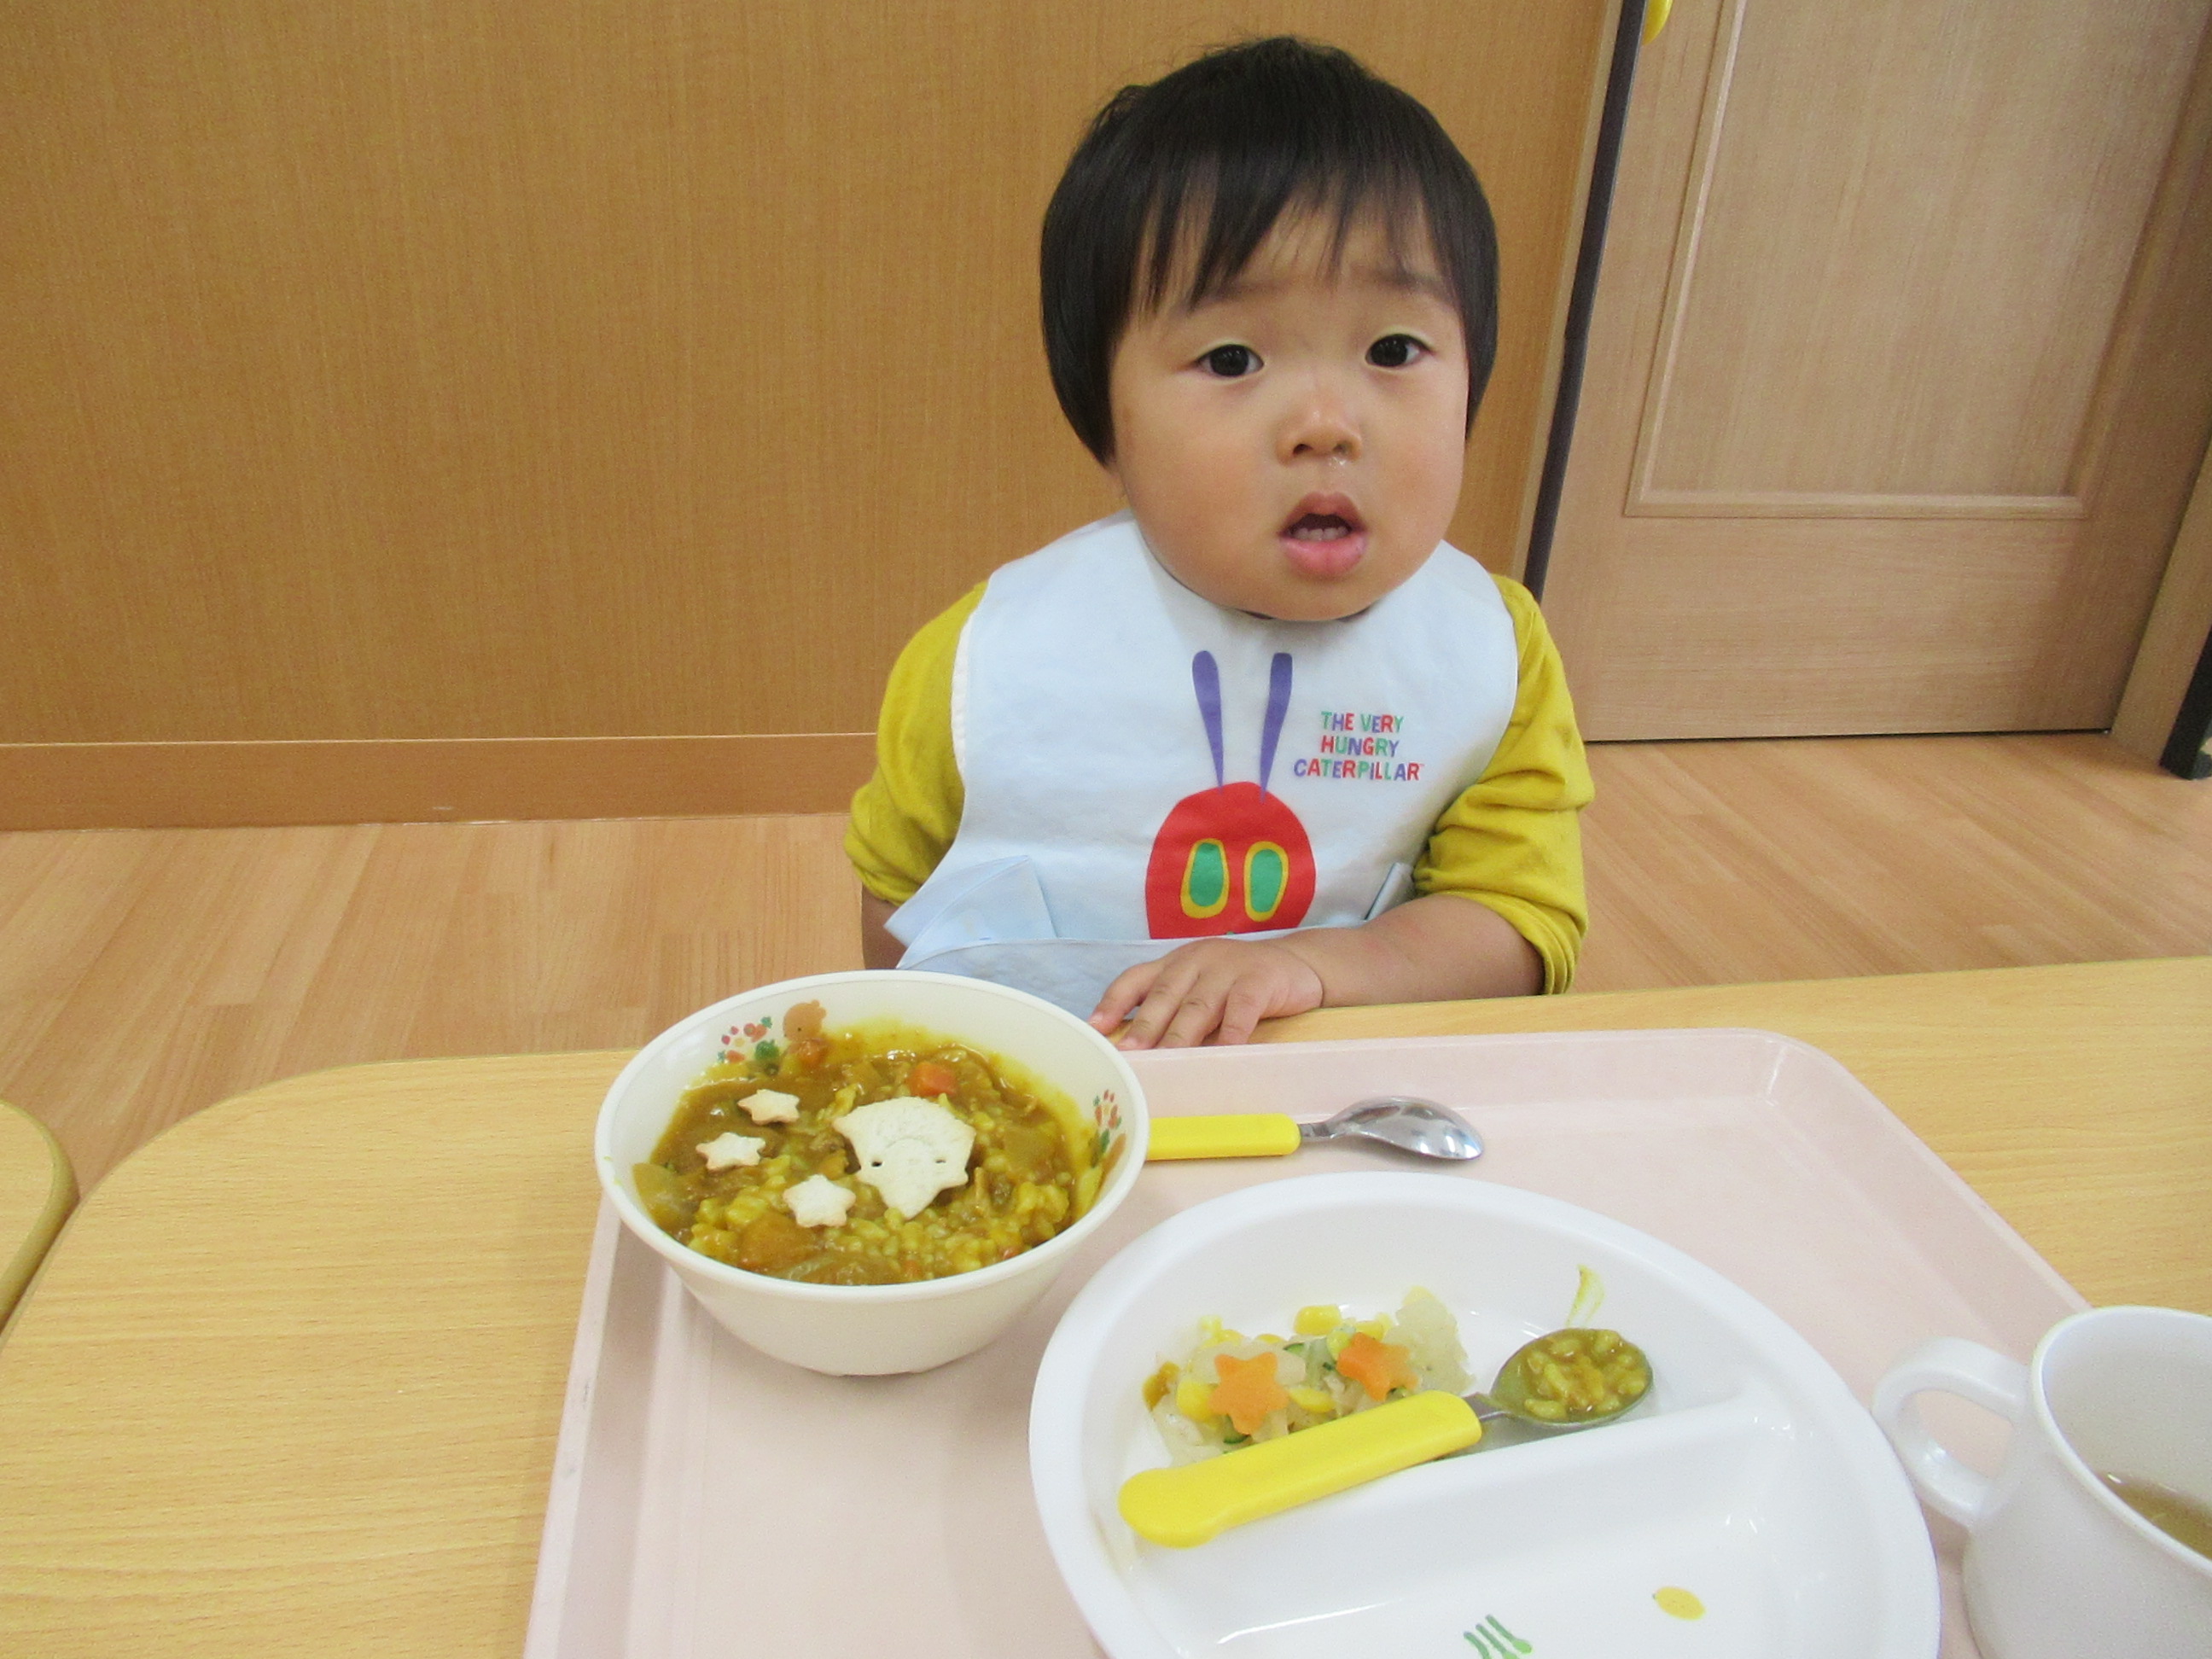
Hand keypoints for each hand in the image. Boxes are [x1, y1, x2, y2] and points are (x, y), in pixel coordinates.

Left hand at [1090, 938, 1325, 1048]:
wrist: (1298, 964)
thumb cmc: (1239, 984)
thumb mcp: (1200, 987)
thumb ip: (1171, 1008)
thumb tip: (1132, 1049)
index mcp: (1175, 963)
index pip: (1135, 979)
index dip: (1112, 1003)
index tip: (1093, 1029)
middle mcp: (1195, 961)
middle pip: (1164, 995)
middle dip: (1143, 1027)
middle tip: (1126, 1054)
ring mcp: (1228, 968)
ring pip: (1197, 1004)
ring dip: (1179, 1035)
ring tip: (1165, 1061)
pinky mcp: (1259, 980)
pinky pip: (1241, 1009)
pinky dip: (1231, 1033)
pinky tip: (1222, 1055)